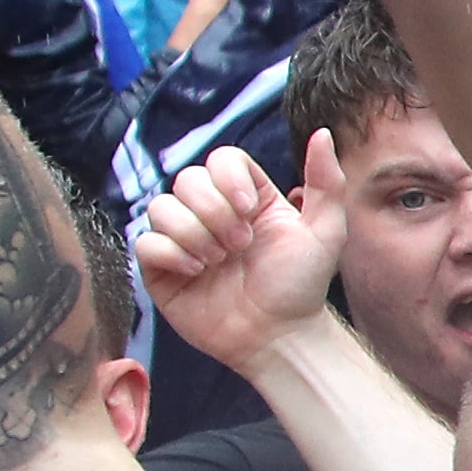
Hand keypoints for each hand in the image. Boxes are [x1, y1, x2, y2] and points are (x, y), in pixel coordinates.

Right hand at [132, 137, 342, 379]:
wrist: (279, 337)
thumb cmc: (301, 287)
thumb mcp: (325, 232)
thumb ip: (327, 182)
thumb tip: (322, 133)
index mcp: (247, 198)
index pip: (221, 159)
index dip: (229, 179)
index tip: (250, 210)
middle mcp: (212, 214)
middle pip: (187, 179)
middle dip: (214, 211)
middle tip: (240, 246)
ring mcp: (184, 241)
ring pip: (160, 207)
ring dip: (192, 233)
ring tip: (218, 261)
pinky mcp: (162, 270)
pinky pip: (144, 243)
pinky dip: (170, 253)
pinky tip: (196, 272)